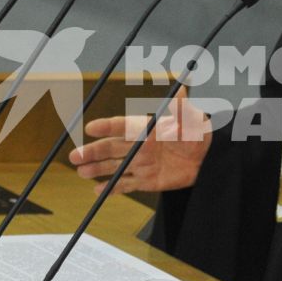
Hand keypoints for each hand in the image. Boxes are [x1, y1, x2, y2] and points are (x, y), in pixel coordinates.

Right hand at [69, 90, 210, 193]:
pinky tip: (97, 190)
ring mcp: (141, 164)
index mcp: (145, 129)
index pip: (122, 126)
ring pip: (114, 166)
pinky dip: (112, 188)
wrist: (207, 160)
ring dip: (97, 169)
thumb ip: (182, 109)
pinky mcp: (146, 180)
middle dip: (93, 151)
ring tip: (80, 172)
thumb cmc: (198, 135)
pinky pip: (125, 185)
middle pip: (111, 148)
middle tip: (75, 156)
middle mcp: (139, 146)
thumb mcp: (191, 121)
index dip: (107, 126)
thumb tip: (181, 89)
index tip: (90, 127)